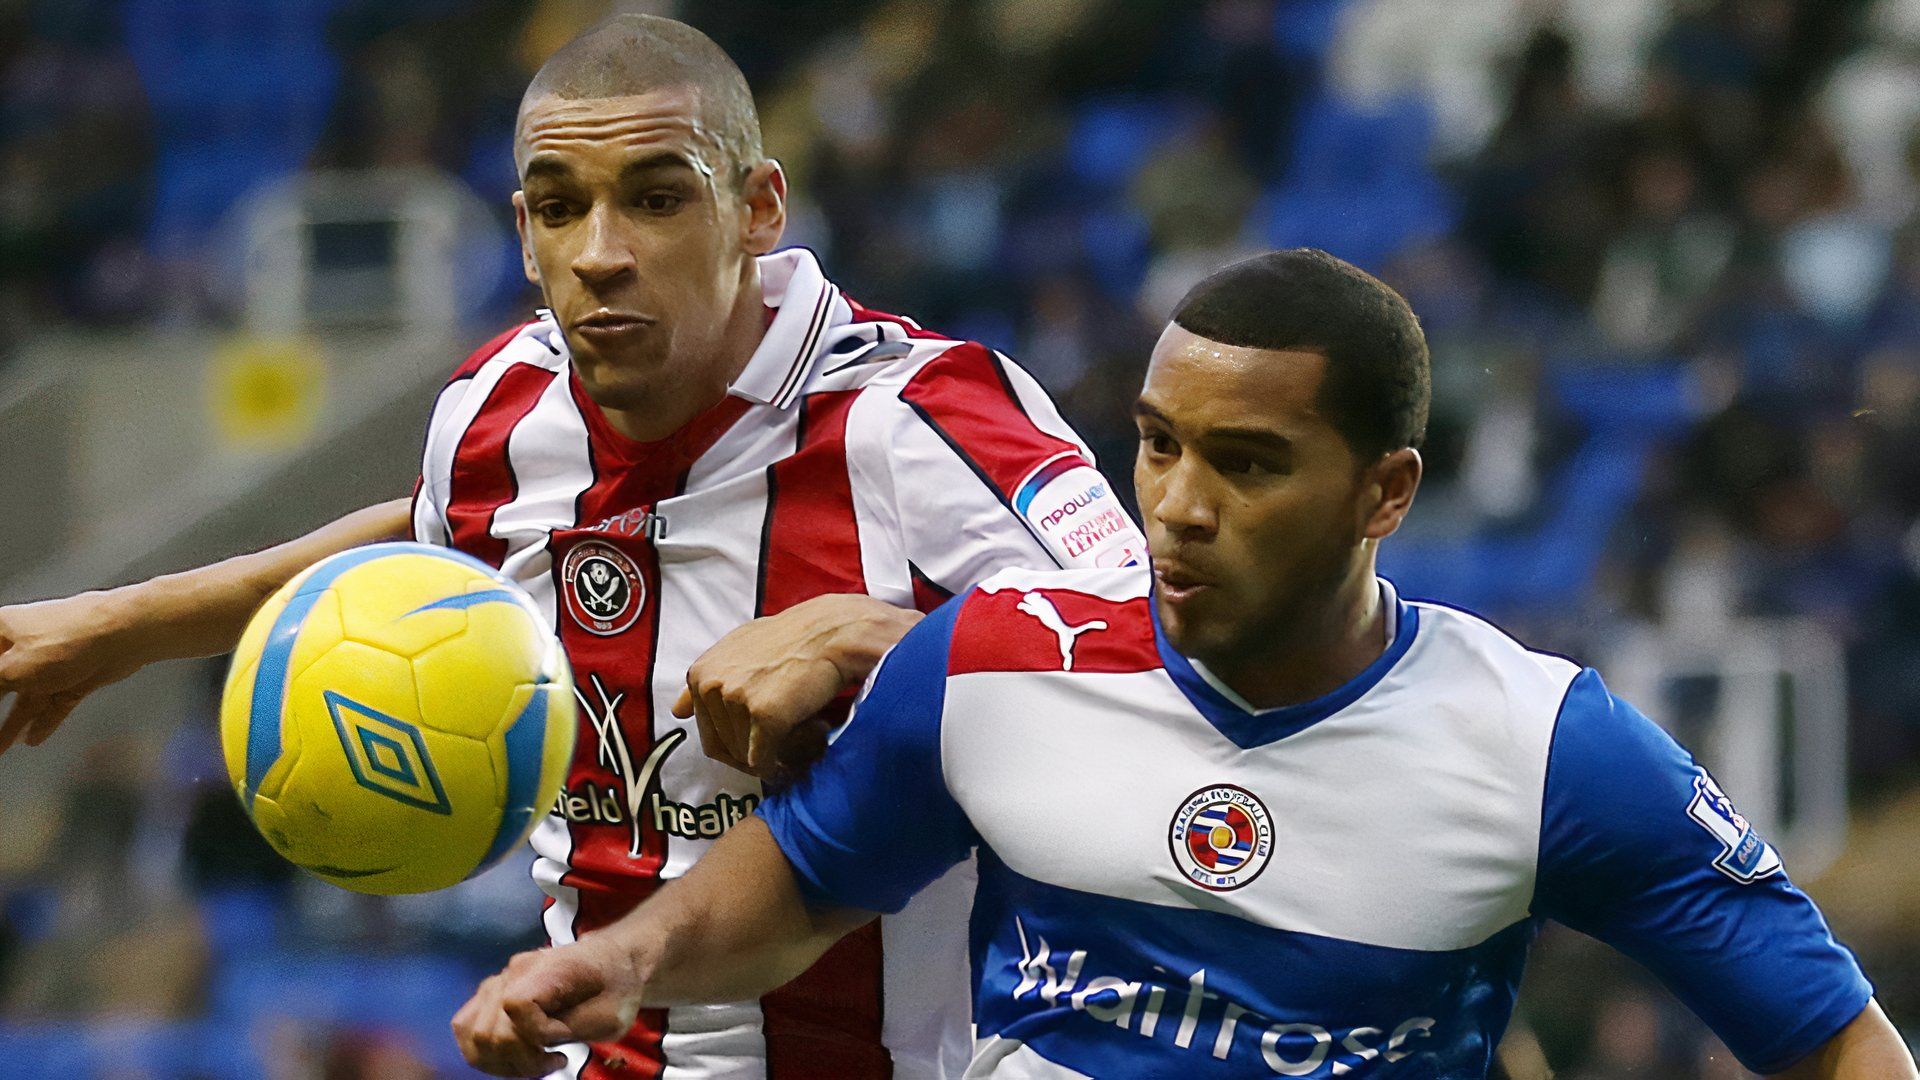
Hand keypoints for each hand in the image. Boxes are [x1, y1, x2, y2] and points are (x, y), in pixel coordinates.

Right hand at [0, 590, 149, 755]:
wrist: (122, 634)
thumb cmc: (64, 639)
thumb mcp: (11, 668)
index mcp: (2, 632)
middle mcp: (24, 647)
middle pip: (2, 683)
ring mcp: (52, 664)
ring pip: (27, 698)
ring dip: (12, 724)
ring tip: (1, 748)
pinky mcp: (76, 678)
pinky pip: (54, 704)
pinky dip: (44, 722)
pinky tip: (32, 739)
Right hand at [452, 936, 640, 1076]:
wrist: (614, 965)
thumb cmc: (617, 990)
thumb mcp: (608, 1017)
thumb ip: (568, 1028)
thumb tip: (533, 1040)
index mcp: (548, 968)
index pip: (515, 1005)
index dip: (536, 1035)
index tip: (563, 1045)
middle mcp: (515, 970)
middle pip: (487, 1028)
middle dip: (518, 1059)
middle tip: (552, 1062)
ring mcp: (500, 980)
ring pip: (470, 1031)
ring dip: (499, 1059)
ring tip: (533, 1062)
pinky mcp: (493, 992)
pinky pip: (466, 1025)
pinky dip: (485, 1050)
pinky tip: (515, 1054)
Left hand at [672, 594, 920, 777]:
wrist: (833, 633)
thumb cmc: (792, 639)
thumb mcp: (739, 648)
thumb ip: (708, 678)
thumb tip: (678, 710)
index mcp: (700, 673)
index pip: (708, 732)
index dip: (739, 741)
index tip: (763, 738)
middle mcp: (710, 686)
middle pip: (725, 749)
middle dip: (757, 750)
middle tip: (790, 735)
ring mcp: (735, 701)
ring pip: (746, 757)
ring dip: (777, 752)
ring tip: (805, 724)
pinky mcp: (764, 716)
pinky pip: (766, 761)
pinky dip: (789, 759)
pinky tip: (811, 732)